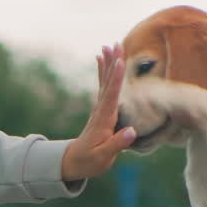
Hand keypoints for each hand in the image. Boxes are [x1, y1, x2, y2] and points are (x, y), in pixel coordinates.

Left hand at [61, 44, 136, 181]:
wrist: (74, 162)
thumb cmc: (90, 161)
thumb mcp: (104, 157)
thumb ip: (117, 144)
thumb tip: (131, 131)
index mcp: (104, 120)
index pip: (111, 96)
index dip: (116, 79)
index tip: (120, 62)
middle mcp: (100, 111)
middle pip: (108, 83)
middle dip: (112, 64)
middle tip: (116, 44)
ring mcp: (99, 109)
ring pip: (105, 82)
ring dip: (108, 63)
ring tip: (109, 45)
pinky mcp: (100, 110)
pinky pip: (103, 86)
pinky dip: (104, 72)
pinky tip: (102, 59)